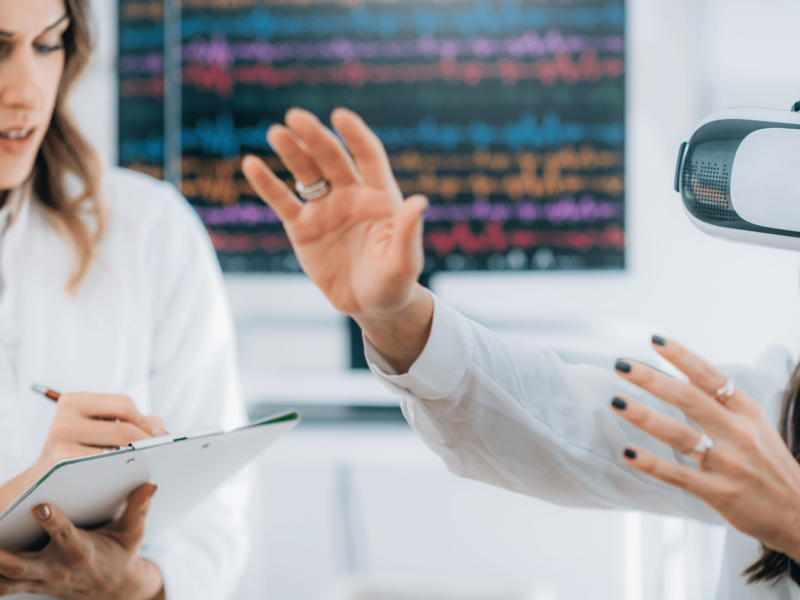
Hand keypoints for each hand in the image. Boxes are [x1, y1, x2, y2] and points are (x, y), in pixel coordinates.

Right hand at [0, 394, 166, 512]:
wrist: (42, 483)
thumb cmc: (81, 450)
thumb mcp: (99, 428)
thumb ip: (131, 421)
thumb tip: (160, 428)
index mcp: (73, 401)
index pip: (124, 405)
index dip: (147, 423)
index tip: (163, 437)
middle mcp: (63, 418)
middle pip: (124, 430)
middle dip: (148, 443)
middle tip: (164, 455)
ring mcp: (59, 442)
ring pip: (117, 450)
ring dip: (138, 458)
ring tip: (152, 463)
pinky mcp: (62, 465)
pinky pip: (104, 468)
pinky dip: (120, 471)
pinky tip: (129, 476)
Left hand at [0, 483, 163, 599]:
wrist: (114, 592)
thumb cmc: (121, 555)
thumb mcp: (133, 535)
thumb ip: (138, 510)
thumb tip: (149, 485)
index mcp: (81, 552)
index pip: (64, 536)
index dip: (52, 521)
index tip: (40, 505)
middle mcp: (57, 569)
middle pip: (20, 566)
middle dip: (0, 556)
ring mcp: (40, 580)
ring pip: (5, 580)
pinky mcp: (30, 585)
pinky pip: (3, 587)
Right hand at [242, 108, 433, 371]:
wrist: (370, 305)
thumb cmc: (394, 281)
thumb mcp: (404, 261)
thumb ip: (408, 231)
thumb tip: (420, 202)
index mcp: (380, 195)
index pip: (368, 156)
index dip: (355, 136)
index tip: (340, 116)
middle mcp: (351, 195)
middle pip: (332, 159)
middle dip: (315, 137)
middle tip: (295, 117)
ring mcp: (324, 208)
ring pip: (306, 173)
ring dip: (292, 151)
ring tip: (276, 133)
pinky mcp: (302, 227)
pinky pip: (283, 201)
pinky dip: (267, 184)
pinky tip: (252, 164)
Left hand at [611, 337, 799, 559]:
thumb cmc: (768, 461)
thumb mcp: (754, 423)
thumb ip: (721, 399)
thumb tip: (685, 369)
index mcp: (746, 412)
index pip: (711, 376)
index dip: (682, 357)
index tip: (654, 340)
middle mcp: (738, 433)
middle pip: (689, 399)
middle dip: (652, 379)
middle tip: (621, 364)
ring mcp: (728, 464)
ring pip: (680, 435)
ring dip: (644, 417)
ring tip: (616, 402)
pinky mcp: (719, 493)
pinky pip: (679, 475)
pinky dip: (652, 464)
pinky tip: (628, 453)